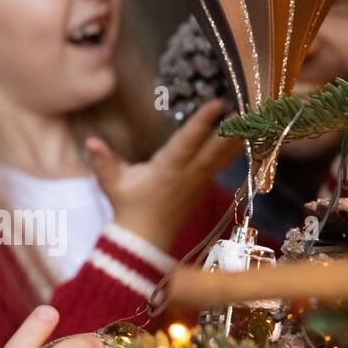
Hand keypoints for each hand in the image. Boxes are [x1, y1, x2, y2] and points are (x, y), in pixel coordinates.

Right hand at [85, 98, 240, 250]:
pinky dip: (233, 152)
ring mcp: (199, 183)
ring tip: (256, 118)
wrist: (144, 243)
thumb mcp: (113, 187)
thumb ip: (104, 162)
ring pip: (223, 158)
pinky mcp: (202, 188)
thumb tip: (90, 141)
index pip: (187, 142)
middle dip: (232, 129)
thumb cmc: (128, 211)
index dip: (202, 122)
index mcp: (167, 171)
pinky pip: (221, 166)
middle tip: (250, 108)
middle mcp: (187, 175)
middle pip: (215, 149)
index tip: (217, 104)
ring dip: (238, 138)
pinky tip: (244, 138)